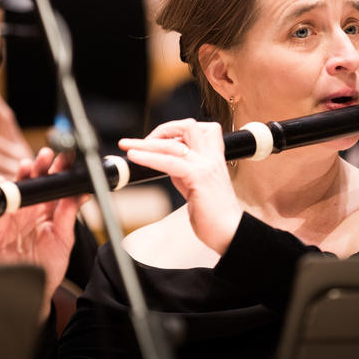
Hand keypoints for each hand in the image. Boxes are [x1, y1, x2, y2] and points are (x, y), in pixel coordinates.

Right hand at [0, 147, 86, 321]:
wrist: (30, 288)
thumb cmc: (50, 264)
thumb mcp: (64, 238)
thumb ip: (69, 214)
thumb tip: (83, 193)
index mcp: (51, 208)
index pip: (56, 183)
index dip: (60, 168)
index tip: (66, 156)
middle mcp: (33, 207)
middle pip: (36, 180)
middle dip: (41, 165)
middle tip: (46, 156)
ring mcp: (16, 214)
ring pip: (17, 188)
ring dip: (21, 175)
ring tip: (27, 165)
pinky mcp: (0, 225)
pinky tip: (3, 183)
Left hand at [118, 119, 241, 254]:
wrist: (231, 233)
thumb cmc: (214, 215)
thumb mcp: (197, 186)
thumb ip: (184, 172)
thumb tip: (164, 162)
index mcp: (214, 157)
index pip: (198, 129)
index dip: (176, 129)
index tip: (157, 141)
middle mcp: (211, 157)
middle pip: (188, 126)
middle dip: (162, 130)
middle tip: (142, 142)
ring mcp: (206, 165)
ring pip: (173, 143)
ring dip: (145, 143)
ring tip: (127, 145)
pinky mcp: (199, 177)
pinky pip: (169, 162)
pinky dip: (148, 157)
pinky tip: (135, 157)